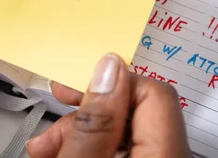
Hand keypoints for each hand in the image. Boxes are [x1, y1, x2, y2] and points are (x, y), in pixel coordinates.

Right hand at [26, 53, 191, 156]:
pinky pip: (120, 150)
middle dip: (85, 114)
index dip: (111, 85)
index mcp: (165, 153)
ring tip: (47, 149)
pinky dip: (91, 149)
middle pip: (134, 112)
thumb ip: (95, 122)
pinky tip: (62, 154)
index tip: (75, 87)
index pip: (154, 93)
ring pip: (122, 133)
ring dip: (81, 134)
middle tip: (53, 127)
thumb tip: (107, 68)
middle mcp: (169, 156)